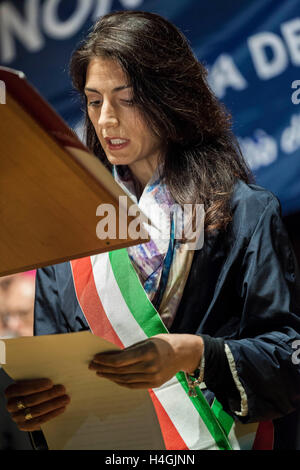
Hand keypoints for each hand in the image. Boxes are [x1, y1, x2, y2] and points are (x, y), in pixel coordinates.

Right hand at [5, 378, 69, 430]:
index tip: (50, 383)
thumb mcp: (32, 383)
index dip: (37, 386)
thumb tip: (55, 376)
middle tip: (62, 389)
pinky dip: (52, 414)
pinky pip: (39, 421)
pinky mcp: (24, 426)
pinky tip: (61, 408)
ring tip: (65, 399)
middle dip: (49, 395)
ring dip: (53, 404)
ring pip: (36, 411)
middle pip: (32, 401)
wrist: (30, 405)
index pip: (23, 389)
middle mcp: (11, 405)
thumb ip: (39, 381)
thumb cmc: (34, 389)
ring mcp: (17, 417)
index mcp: (11, 391)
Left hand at [89, 333, 203, 388]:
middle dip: (104, 368)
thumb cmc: (162, 343)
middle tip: (93, 366)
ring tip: (100, 372)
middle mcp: (150, 365)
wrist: (183, 353)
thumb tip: (110, 357)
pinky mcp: (155, 383)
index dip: (106, 361)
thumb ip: (130, 350)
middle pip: (121, 370)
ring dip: (110, 376)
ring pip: (125, 379)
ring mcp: (153, 376)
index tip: (96, 358)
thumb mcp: (146, 341)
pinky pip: (133, 385)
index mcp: (147, 351)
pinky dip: (121, 382)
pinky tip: (113, 378)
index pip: (121, 360)